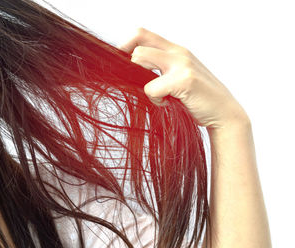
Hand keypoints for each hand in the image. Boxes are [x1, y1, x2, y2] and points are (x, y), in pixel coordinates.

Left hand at [118, 27, 249, 130]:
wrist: (224, 113)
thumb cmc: (198, 98)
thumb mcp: (177, 76)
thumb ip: (159, 68)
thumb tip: (131, 68)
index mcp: (175, 50)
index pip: (141, 34)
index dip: (125, 47)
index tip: (123, 66)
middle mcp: (178, 52)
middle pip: (136, 44)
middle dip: (130, 68)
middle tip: (142, 84)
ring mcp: (181, 64)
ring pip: (139, 59)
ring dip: (142, 82)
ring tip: (160, 95)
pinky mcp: (184, 80)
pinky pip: (151, 88)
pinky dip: (156, 101)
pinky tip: (169, 104)